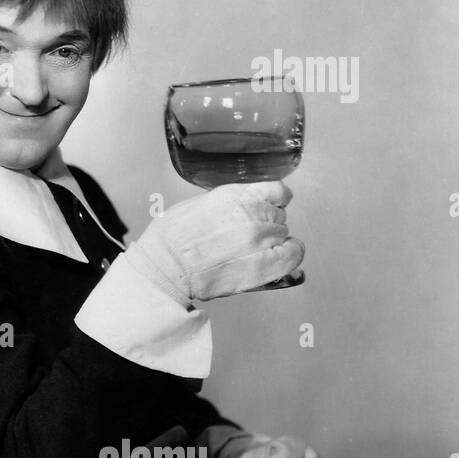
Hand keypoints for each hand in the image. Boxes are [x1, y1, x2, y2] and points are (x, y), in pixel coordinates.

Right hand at [124, 182, 304, 304]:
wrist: (165, 267)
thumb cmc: (171, 240)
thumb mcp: (197, 205)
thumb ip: (226, 205)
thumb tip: (239, 210)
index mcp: (235, 196)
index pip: (276, 190)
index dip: (274, 201)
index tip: (270, 207)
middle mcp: (252, 213)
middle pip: (279, 215)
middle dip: (268, 225)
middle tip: (248, 238)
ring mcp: (261, 238)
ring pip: (284, 235)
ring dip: (274, 243)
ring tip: (253, 252)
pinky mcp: (265, 264)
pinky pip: (293, 255)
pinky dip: (290, 256)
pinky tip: (279, 260)